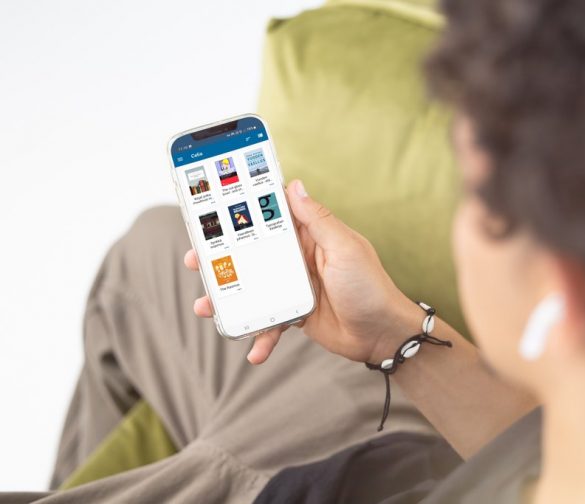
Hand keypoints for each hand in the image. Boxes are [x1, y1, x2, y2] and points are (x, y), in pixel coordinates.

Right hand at [184, 179, 421, 364]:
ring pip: (252, 288)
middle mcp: (298, 258)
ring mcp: (294, 286)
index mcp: (310, 235)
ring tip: (206, 308)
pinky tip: (254, 350)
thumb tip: (294, 185)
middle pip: (251, 253)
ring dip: (229, 299)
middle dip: (221, 258)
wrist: (383, 334)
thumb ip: (318, 220)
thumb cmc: (370, 286)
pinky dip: (260, 336)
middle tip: (195, 261)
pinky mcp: (295, 313)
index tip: (211, 208)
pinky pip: (269, 322)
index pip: (271, 216)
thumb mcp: (345, 248)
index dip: (243, 211)